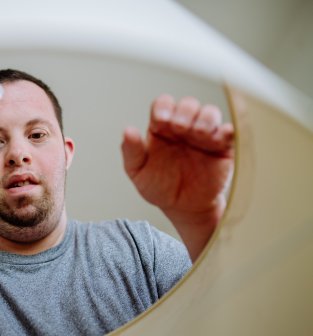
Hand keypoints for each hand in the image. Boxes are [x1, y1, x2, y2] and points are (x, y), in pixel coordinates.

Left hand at [122, 94, 233, 218]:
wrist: (181, 208)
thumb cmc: (158, 186)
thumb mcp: (138, 171)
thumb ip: (131, 151)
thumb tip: (127, 130)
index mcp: (161, 128)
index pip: (163, 105)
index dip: (163, 107)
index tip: (161, 121)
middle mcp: (184, 127)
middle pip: (188, 104)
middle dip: (185, 112)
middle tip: (180, 128)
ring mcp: (204, 136)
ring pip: (211, 113)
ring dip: (205, 119)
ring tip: (199, 134)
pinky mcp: (223, 148)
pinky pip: (230, 133)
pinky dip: (227, 131)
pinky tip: (219, 138)